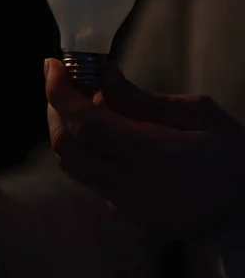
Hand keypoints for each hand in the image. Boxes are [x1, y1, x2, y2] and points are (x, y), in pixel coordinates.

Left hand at [45, 58, 244, 240]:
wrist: (243, 212)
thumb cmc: (229, 153)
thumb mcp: (198, 113)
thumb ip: (143, 99)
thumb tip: (103, 75)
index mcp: (155, 156)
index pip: (87, 125)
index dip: (61, 92)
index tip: (52, 65)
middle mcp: (131, 185)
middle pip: (67, 146)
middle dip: (55, 107)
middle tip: (64, 80)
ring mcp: (124, 204)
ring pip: (70, 164)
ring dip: (65, 127)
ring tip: (82, 101)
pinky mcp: (123, 211)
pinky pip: (87, 175)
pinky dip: (82, 147)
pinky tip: (101, 129)